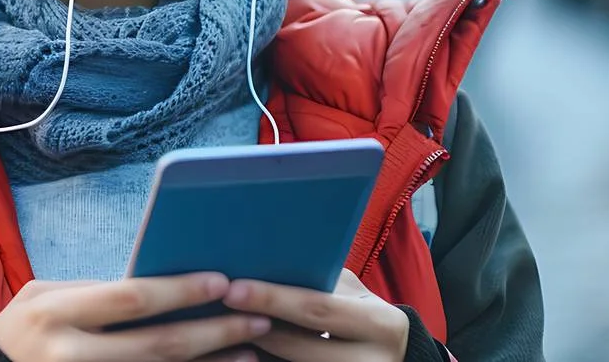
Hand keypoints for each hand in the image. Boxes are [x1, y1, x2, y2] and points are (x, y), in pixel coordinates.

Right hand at [0, 273, 271, 361]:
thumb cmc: (20, 332)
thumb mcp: (41, 299)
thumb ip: (93, 293)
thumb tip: (158, 285)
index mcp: (55, 313)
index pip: (129, 299)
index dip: (179, 291)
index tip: (222, 281)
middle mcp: (71, 354)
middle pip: (157, 346)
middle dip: (213, 331)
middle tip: (257, 318)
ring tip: (252, 350)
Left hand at [221, 269, 409, 360]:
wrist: (392, 355)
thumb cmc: (359, 312)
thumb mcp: (350, 293)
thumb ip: (318, 280)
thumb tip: (260, 258)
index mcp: (379, 323)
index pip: (317, 308)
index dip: (272, 299)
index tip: (233, 289)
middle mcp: (373, 360)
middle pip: (297, 347)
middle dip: (252, 327)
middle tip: (216, 308)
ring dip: (251, 349)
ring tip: (219, 329)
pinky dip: (263, 361)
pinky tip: (239, 349)